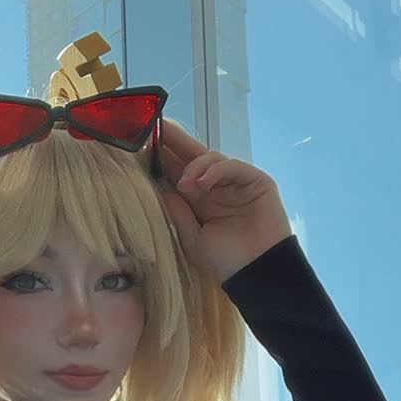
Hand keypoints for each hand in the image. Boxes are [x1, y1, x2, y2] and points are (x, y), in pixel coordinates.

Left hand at [157, 118, 292, 284]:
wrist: (258, 273)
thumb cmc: (225, 262)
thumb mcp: (192, 240)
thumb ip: (178, 214)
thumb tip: (162, 190)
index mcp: (200, 202)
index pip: (179, 173)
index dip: (164, 159)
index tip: (143, 146)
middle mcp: (216, 188)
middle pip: (193, 157)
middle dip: (175, 141)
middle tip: (158, 127)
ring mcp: (236, 183)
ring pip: (211, 158)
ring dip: (194, 166)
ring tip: (185, 184)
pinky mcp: (255, 180)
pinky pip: (232, 166)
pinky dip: (216, 170)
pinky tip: (203, 182)